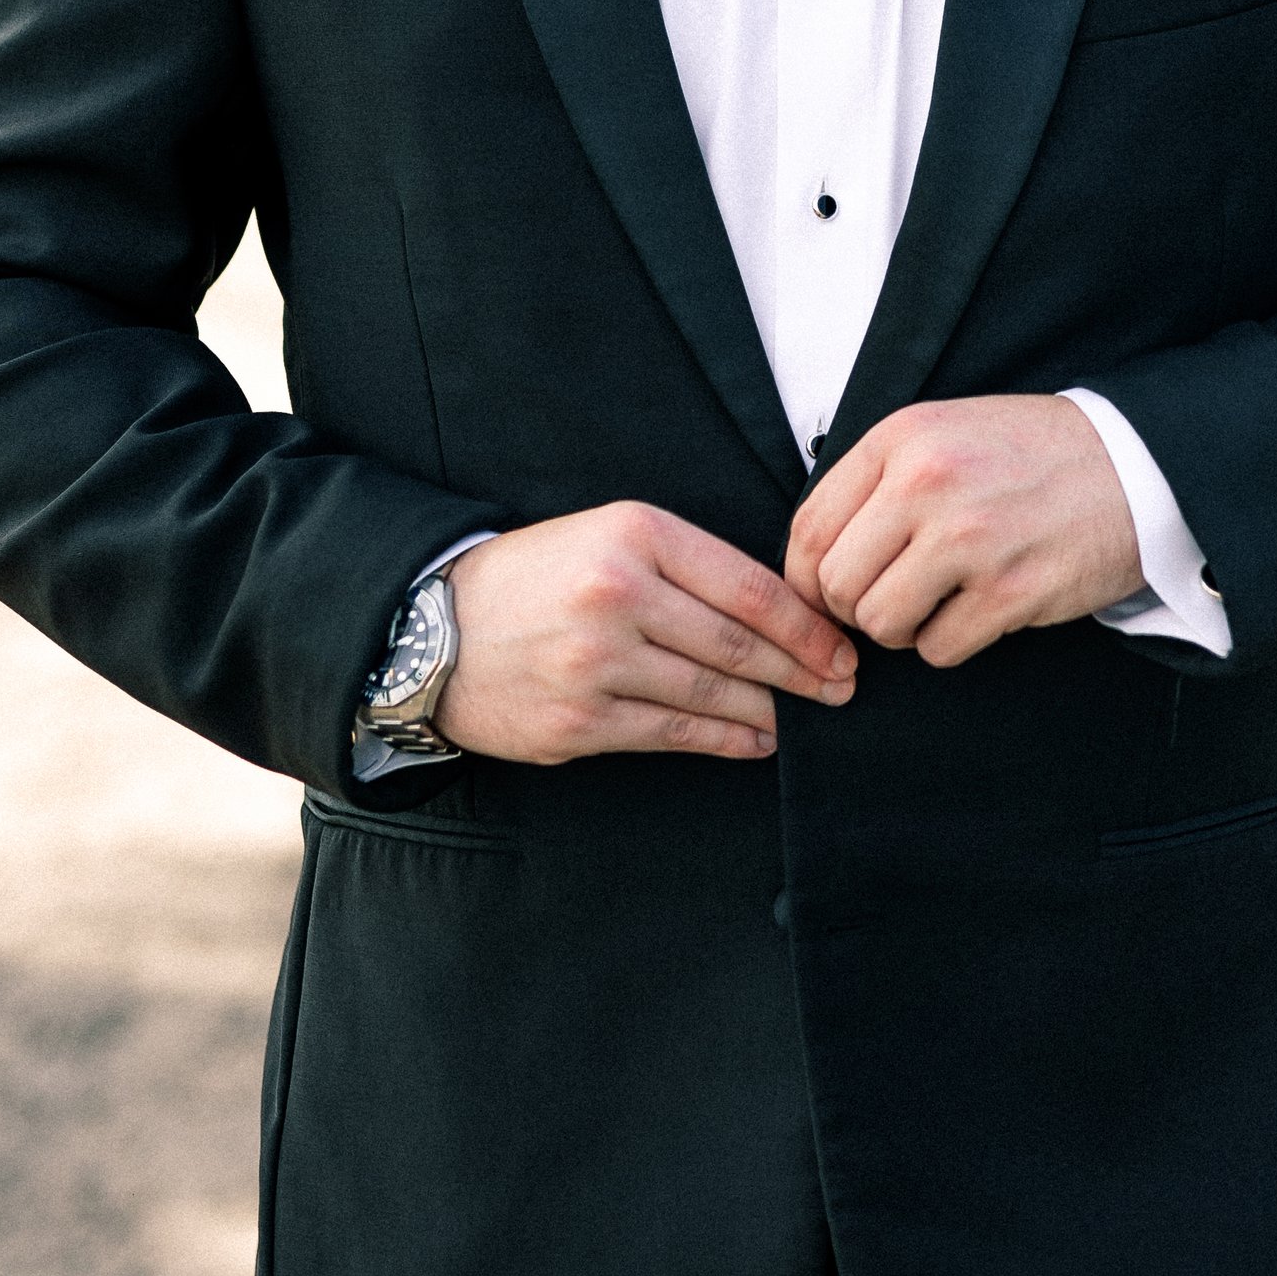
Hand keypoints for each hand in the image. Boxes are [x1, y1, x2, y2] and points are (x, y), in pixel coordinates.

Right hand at [437, 504, 855, 763]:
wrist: (434, 627)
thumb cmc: (538, 578)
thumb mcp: (610, 537)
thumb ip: (687, 565)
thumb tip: (781, 612)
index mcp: (635, 534)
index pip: (748, 585)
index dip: (806, 625)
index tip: (841, 646)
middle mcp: (618, 594)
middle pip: (738, 644)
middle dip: (804, 672)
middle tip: (843, 688)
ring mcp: (596, 663)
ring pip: (712, 694)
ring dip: (770, 711)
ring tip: (803, 716)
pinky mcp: (579, 722)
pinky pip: (673, 736)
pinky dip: (725, 741)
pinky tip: (755, 741)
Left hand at [786, 396, 1143, 670]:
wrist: (1135, 465)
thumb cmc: (1030, 456)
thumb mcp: (944, 433)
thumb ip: (877, 482)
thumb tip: (812, 560)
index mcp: (902, 439)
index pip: (808, 529)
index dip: (806, 578)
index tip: (827, 595)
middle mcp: (927, 483)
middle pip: (836, 584)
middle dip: (855, 609)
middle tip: (893, 601)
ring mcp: (970, 538)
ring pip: (880, 624)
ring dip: (902, 630)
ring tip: (937, 603)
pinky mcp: (1012, 589)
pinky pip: (939, 649)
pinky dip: (951, 642)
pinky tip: (981, 610)